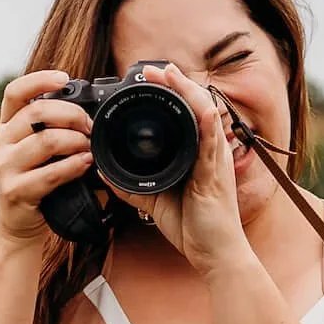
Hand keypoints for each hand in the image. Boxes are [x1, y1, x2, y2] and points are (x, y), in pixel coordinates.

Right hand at [0, 69, 93, 249]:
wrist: (17, 224)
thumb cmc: (34, 182)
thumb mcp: (38, 151)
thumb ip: (52, 130)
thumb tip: (89, 113)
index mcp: (8, 127)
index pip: (15, 92)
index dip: (38, 80)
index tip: (64, 78)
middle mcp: (2, 143)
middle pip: (36, 113)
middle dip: (70, 114)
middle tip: (89, 126)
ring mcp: (6, 167)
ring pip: (45, 141)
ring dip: (75, 141)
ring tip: (88, 147)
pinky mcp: (16, 191)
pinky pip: (50, 174)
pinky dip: (73, 166)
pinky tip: (85, 163)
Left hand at [113, 64, 250, 275]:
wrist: (215, 256)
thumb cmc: (194, 228)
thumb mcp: (156, 202)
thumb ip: (133, 187)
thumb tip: (107, 175)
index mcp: (199, 155)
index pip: (186, 115)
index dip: (172, 93)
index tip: (151, 77)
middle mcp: (211, 152)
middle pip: (197, 106)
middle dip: (177, 83)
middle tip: (155, 68)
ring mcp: (216, 162)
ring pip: (205, 116)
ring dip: (188, 92)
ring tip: (171, 74)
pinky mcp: (216, 177)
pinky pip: (213, 145)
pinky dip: (207, 125)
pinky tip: (201, 109)